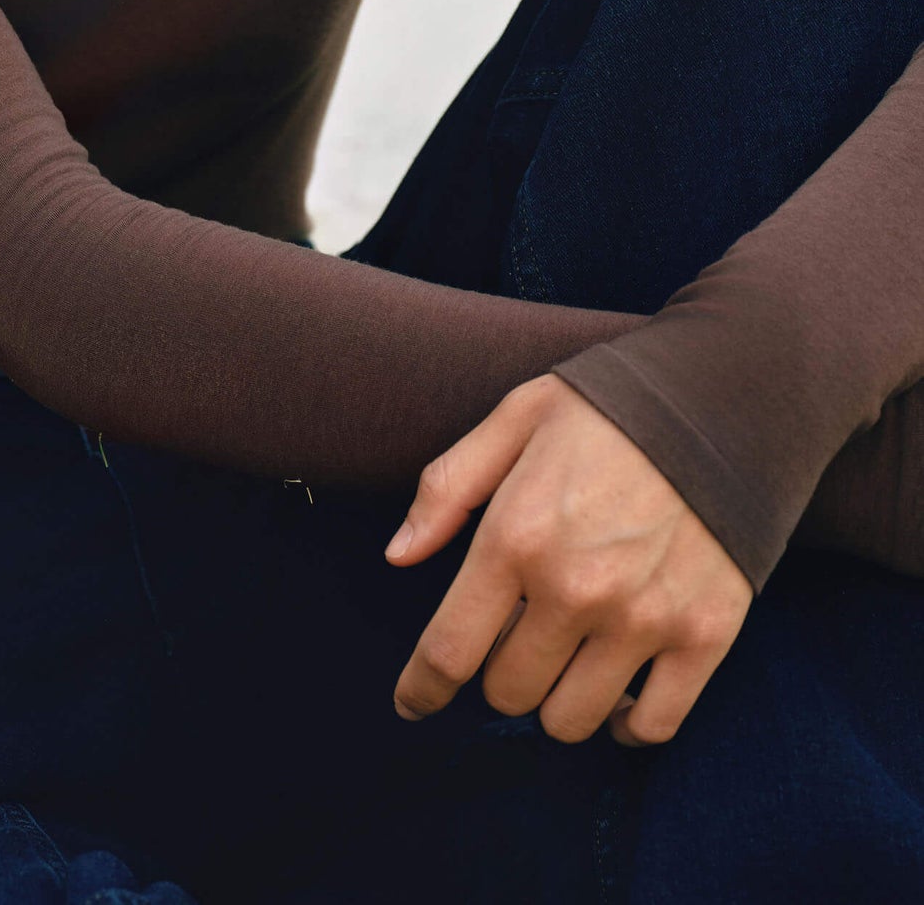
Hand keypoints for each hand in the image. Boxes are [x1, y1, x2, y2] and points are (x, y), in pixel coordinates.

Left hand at [384, 374, 752, 745]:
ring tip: (564, 657)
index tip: (412, 702)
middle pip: (507, 692)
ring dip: (555, 700)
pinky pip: (652, 725)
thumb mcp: (514, 419)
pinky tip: (616, 693)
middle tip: (517, 634)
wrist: (725, 399)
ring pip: (571, 720)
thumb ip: (448, 487)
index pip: (449, 650)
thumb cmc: (608, 407)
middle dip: (497, 672)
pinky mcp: (705, 634)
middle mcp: (575, 588)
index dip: (420, 689)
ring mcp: (643, 618)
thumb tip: (399, 555)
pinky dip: (626, 724)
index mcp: (516, 536)